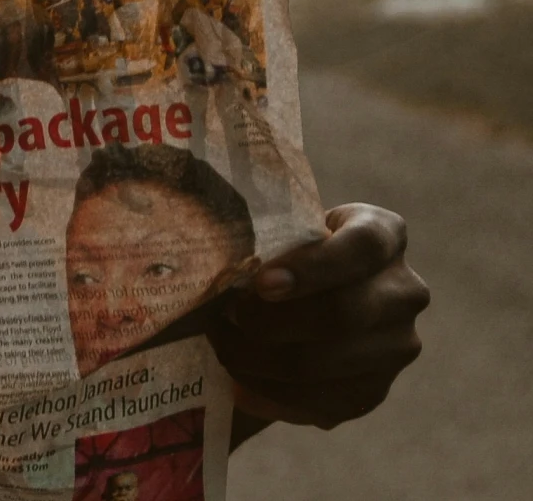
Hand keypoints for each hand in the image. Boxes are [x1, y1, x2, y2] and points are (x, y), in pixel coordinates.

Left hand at [208, 203, 427, 429]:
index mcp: (384, 233)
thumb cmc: (287, 244)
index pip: (363, 246)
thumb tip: (221, 259)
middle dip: (274, 323)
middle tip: (227, 319)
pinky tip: (242, 385)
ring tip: (223, 350)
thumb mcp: (285, 224)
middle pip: (345, 315)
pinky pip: (328, 402)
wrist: (310, 288)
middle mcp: (404, 291)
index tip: (261, 282)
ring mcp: (398, 345)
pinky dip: (277, 396)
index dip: (313, 267)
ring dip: (265, 363)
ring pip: (332, 365)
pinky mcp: (379, 388)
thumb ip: (266, 233)